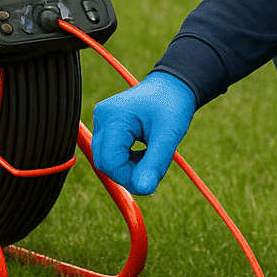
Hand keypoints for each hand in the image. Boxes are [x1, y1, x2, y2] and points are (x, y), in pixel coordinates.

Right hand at [91, 71, 195, 194]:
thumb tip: (144, 190)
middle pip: (105, 163)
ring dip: (129, 167)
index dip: (129, 177)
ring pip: (107, 160)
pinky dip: (128, 160)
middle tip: (154, 169)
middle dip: (129, 173)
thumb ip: (155, 163)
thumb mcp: (168, 135)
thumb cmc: (172, 105)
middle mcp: (103, 118)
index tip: (152, 178)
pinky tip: (145, 152)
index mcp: (115, 117)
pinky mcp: (107, 128)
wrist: (173, 86)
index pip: (110, 162)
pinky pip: (111, 154)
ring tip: (152, 156)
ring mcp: (102, 122)